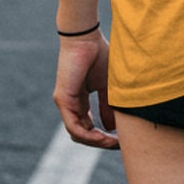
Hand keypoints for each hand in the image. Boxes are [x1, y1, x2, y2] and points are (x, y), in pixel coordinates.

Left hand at [53, 32, 117, 149]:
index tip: (120, 139)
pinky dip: (88, 135)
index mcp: (80, 101)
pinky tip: (103, 136)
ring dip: (96, 141)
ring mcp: (65, 104)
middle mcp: (71, 105)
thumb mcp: (108, 86)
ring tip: (113, 142)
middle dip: (101, 142)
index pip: (88, 127)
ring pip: (78, 134)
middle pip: (83, 134)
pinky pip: (73, 126)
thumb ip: (108, 105)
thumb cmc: (98, 56)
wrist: (86, 39)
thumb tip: (112, 127)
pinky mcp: (62, 100)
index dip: (103, 136)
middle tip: (118, 144)